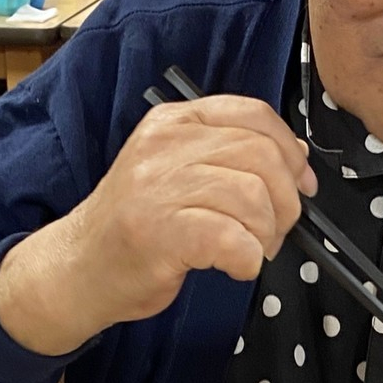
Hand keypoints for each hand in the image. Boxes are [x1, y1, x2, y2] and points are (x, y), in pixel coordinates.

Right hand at [0, 96, 316, 355]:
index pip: (254, 115)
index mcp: (174, 122)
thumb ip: (232, 157)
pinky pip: (232, 239)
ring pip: (253, 197)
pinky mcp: (159, 231)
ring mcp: (158, 187)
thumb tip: (297, 155)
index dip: (291, 152)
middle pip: (262, 157)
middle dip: (285, 202)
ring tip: (250, 250)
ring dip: (266, 235)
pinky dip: (247, 260)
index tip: (302, 185)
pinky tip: (234, 266)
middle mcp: (164, 145)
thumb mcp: (180, 172)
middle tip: (274, 231)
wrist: (79, 268)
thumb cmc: (138, 226)